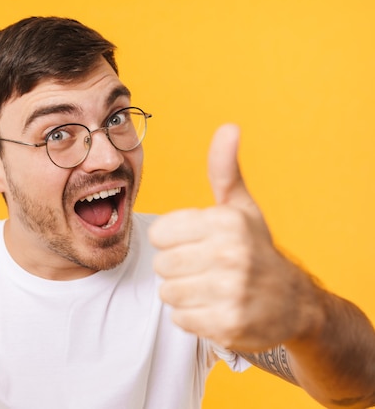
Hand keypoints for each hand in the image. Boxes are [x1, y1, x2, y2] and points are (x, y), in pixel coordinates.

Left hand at [148, 124, 319, 351]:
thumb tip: (228, 127)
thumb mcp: (241, 207)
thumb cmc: (255, 249)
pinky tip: (215, 308)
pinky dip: (193, 317)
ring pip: (167, 293)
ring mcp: (231, 292)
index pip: (159, 233)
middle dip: (177, 268)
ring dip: (183, 293)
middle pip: (161, 264)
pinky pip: (180, 319)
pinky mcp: (228, 325)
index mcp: (226, 222)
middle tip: (203, 268)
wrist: (294, 303)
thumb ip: (225, 170)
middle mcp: (230, 255)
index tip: (194, 243)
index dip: (172, 240)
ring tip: (209, 288)